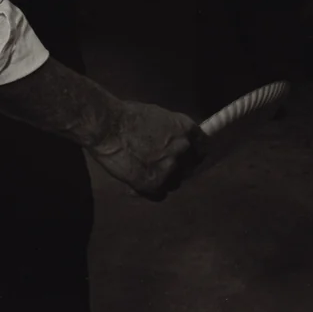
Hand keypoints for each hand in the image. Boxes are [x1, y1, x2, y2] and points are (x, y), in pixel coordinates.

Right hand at [88, 99, 204, 199]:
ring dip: (164, 181)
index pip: (203, 147)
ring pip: (175, 183)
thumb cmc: (130, 116)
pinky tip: (139, 183)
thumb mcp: (160, 117)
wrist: (109, 127)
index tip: (188, 158)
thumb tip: (178, 143)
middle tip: (161, 166)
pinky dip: (150, 192)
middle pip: (189, 167)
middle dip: (178, 168)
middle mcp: (183, 149)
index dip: (194, 154)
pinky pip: (160, 195)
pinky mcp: (154, 184)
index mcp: (186, 129)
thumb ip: (174, 132)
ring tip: (146, 173)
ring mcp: (170, 168)